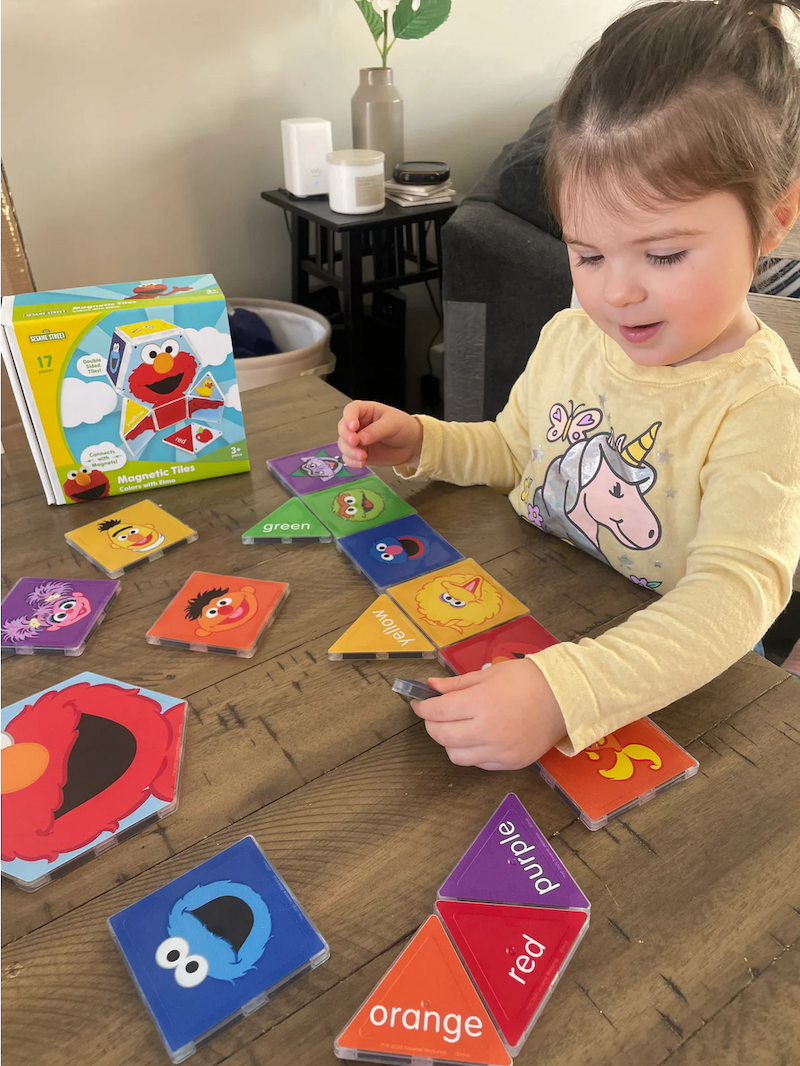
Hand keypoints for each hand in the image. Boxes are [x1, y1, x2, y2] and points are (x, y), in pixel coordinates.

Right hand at [337, 400, 423, 469]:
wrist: (412, 445)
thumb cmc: (403, 427)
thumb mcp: (392, 424)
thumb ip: (376, 431)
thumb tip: (361, 439)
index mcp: (366, 411)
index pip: (351, 410)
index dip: (349, 417)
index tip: (354, 427)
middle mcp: (358, 424)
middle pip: (342, 428)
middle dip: (347, 436)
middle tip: (356, 442)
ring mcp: (358, 440)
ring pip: (343, 444)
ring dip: (350, 451)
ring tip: (363, 457)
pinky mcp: (360, 453)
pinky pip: (349, 458)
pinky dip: (352, 461)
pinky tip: (362, 463)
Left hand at [411, 658, 566, 770]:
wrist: (565, 697)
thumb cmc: (527, 679)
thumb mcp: (488, 674)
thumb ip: (456, 684)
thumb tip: (430, 687)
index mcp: (481, 704)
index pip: (438, 712)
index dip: (423, 708)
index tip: (419, 703)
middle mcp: (488, 731)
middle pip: (442, 737)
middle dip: (433, 724)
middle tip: (436, 714)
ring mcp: (500, 751)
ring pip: (457, 756)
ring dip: (451, 742)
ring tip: (458, 727)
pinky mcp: (512, 763)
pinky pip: (479, 764)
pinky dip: (472, 752)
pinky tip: (479, 737)